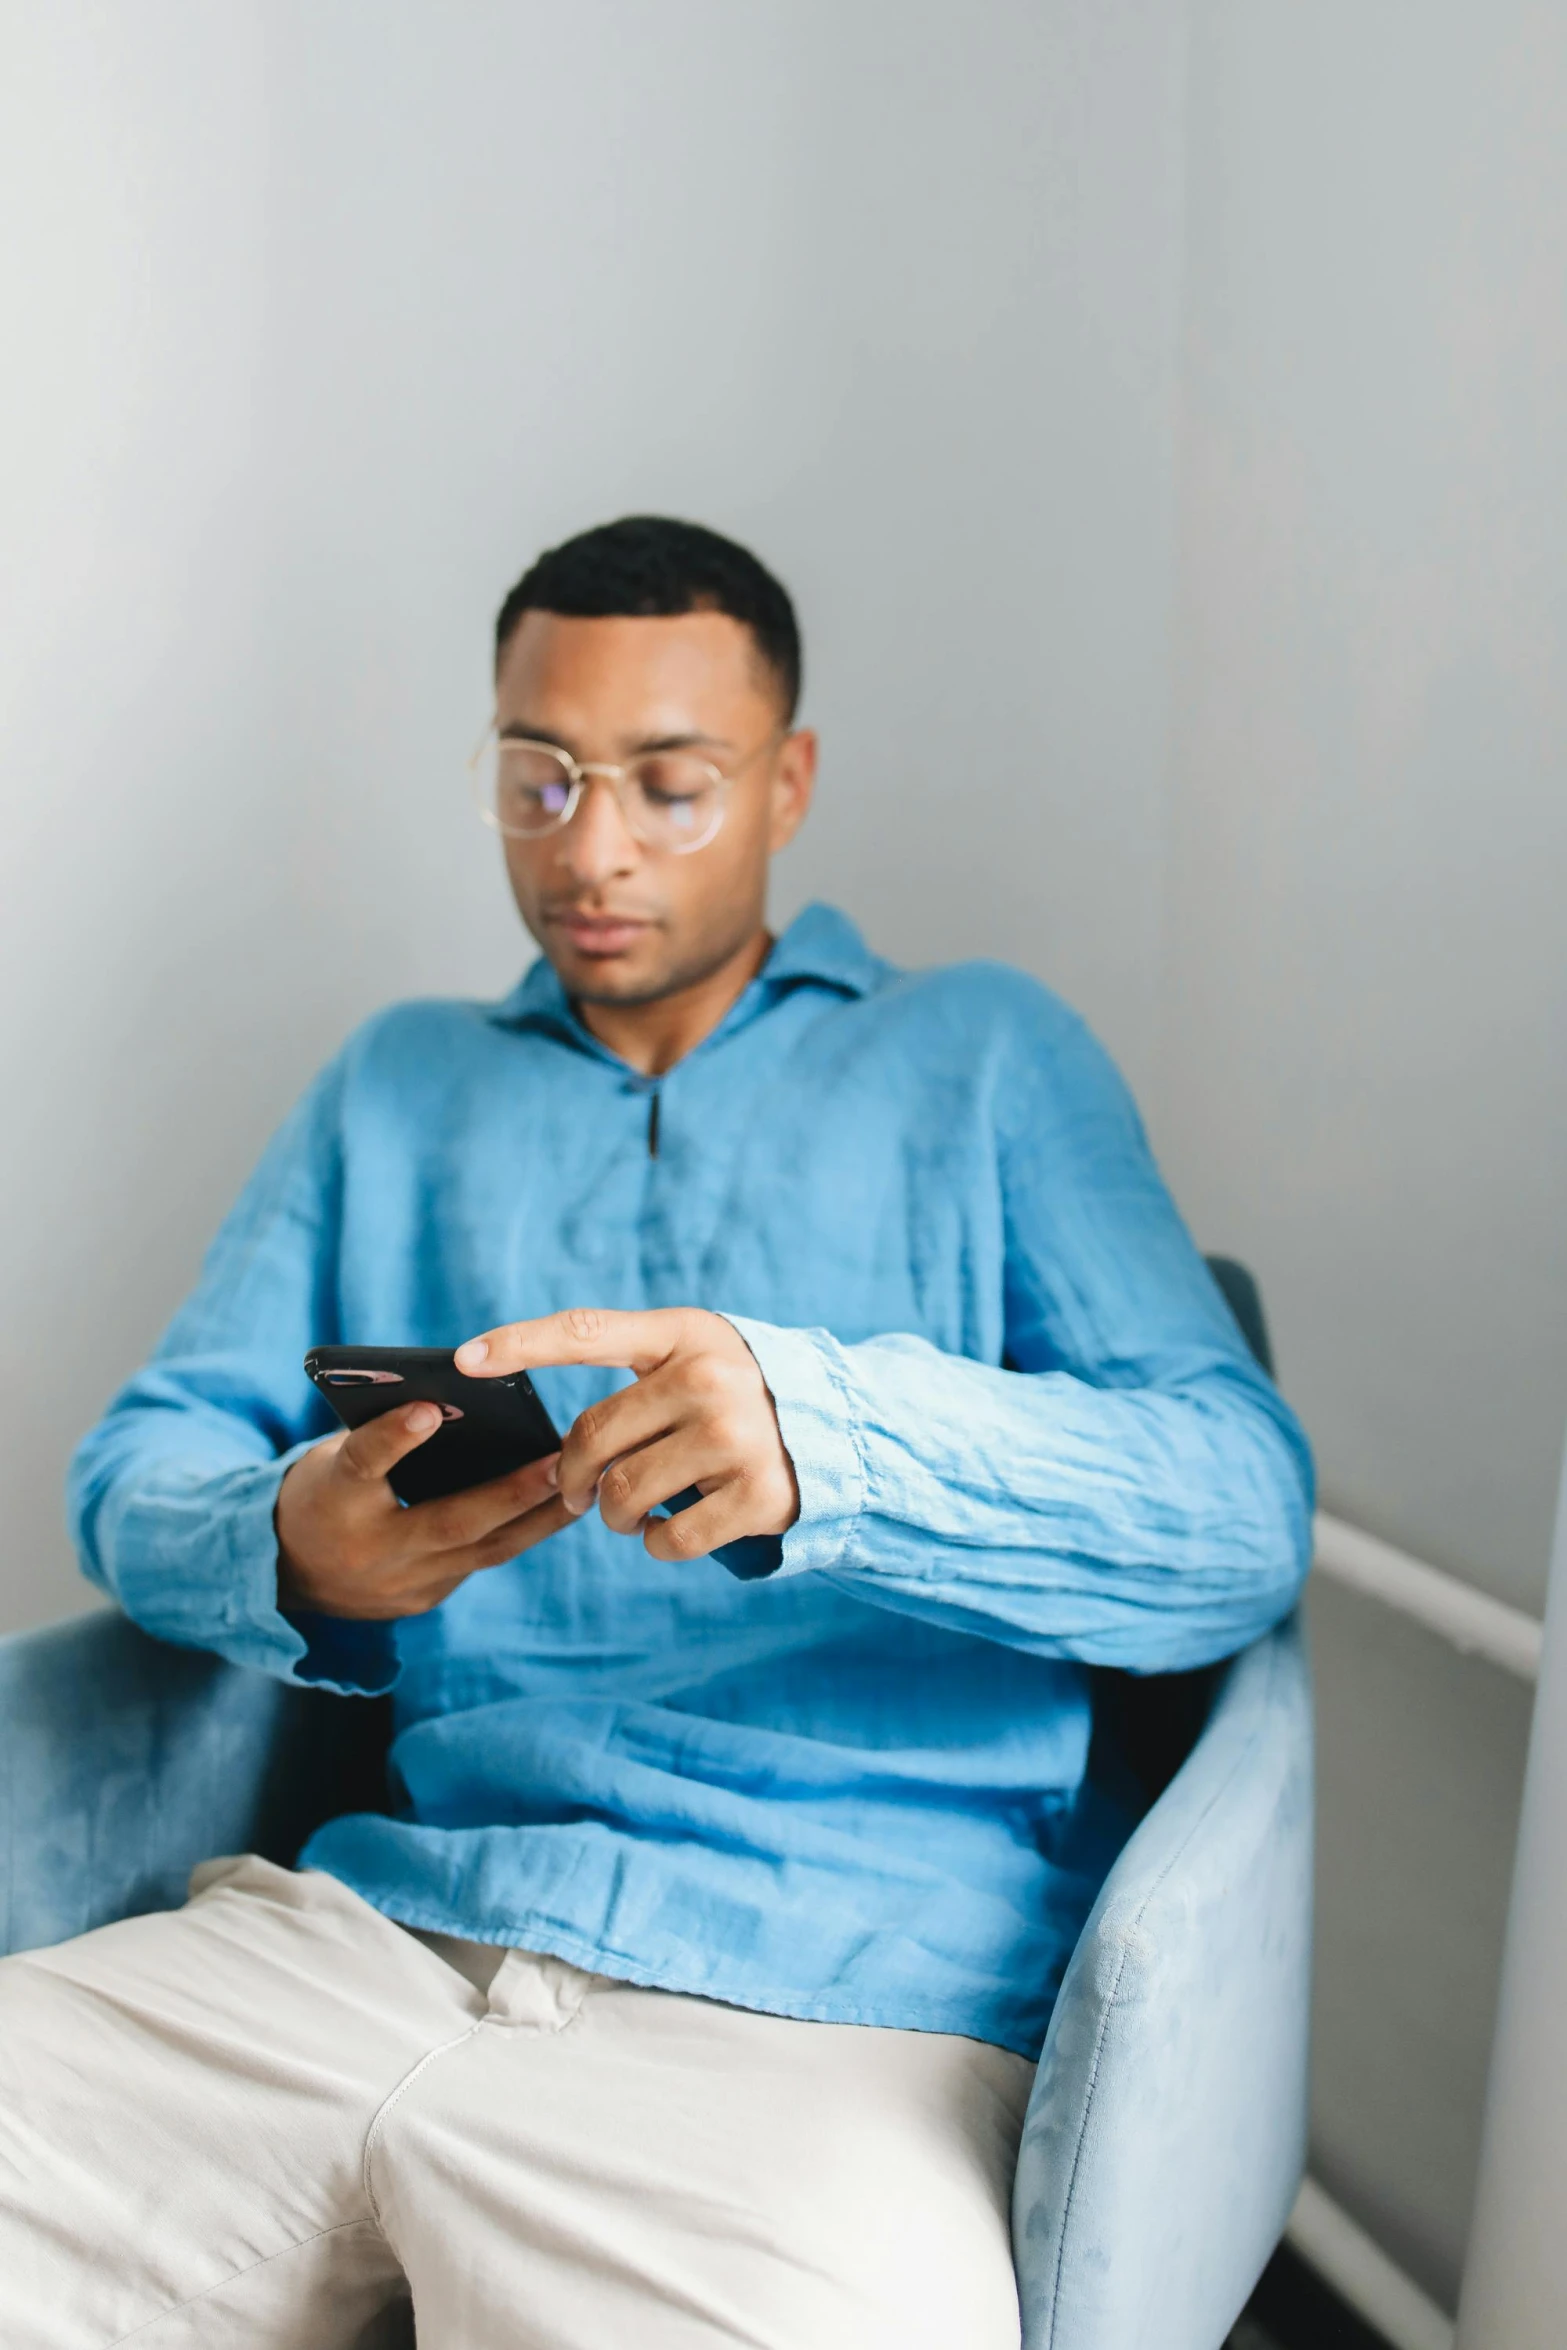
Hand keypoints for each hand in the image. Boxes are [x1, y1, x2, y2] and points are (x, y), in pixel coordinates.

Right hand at [275, 1404, 567, 1619]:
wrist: (285, 1573)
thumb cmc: (323, 1491)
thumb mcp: (332, 1457)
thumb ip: (382, 1434)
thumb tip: (453, 1403)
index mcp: (332, 1499)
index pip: (361, 1465)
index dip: (393, 1438)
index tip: (429, 1408)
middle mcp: (368, 1549)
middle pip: (446, 1522)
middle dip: (509, 1493)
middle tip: (558, 1461)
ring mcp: (399, 1584)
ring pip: (482, 1552)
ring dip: (538, 1519)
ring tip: (583, 1487)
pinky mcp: (423, 1600)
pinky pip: (480, 1564)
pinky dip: (520, 1534)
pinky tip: (558, 1509)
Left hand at [454, 1307, 798, 1561]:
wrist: (836, 1433)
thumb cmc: (734, 1397)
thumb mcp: (693, 1357)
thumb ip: (631, 1372)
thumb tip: (540, 1428)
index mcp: (683, 1334)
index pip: (587, 1330)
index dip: (521, 1343)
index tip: (465, 1359)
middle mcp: (709, 1377)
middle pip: (592, 1438)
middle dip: (572, 1477)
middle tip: (577, 1492)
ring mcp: (737, 1436)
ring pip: (624, 1495)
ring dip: (614, 1516)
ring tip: (628, 1511)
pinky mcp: (758, 1494)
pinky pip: (670, 1539)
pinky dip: (659, 1545)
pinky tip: (673, 1528)